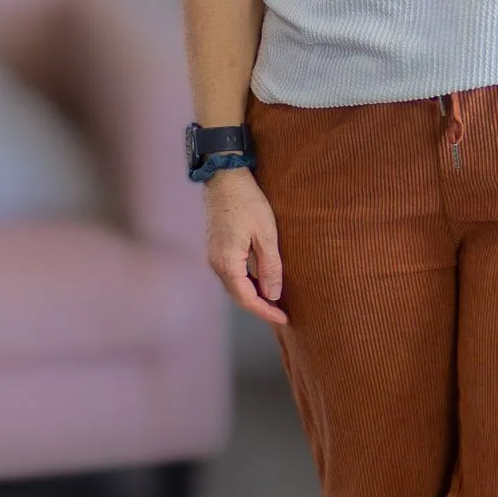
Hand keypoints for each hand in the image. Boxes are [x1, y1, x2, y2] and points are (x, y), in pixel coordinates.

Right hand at [202, 167, 287, 324]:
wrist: (225, 178)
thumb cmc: (247, 202)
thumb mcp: (266, 234)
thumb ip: (270, 267)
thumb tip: (272, 295)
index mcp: (227, 263)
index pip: (246, 298)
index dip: (265, 311)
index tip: (284, 318)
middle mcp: (216, 264)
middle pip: (238, 295)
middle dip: (260, 305)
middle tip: (282, 312)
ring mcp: (214, 256)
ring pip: (234, 285)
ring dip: (253, 294)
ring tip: (275, 298)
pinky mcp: (216, 248)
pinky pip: (232, 273)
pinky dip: (247, 281)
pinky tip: (261, 279)